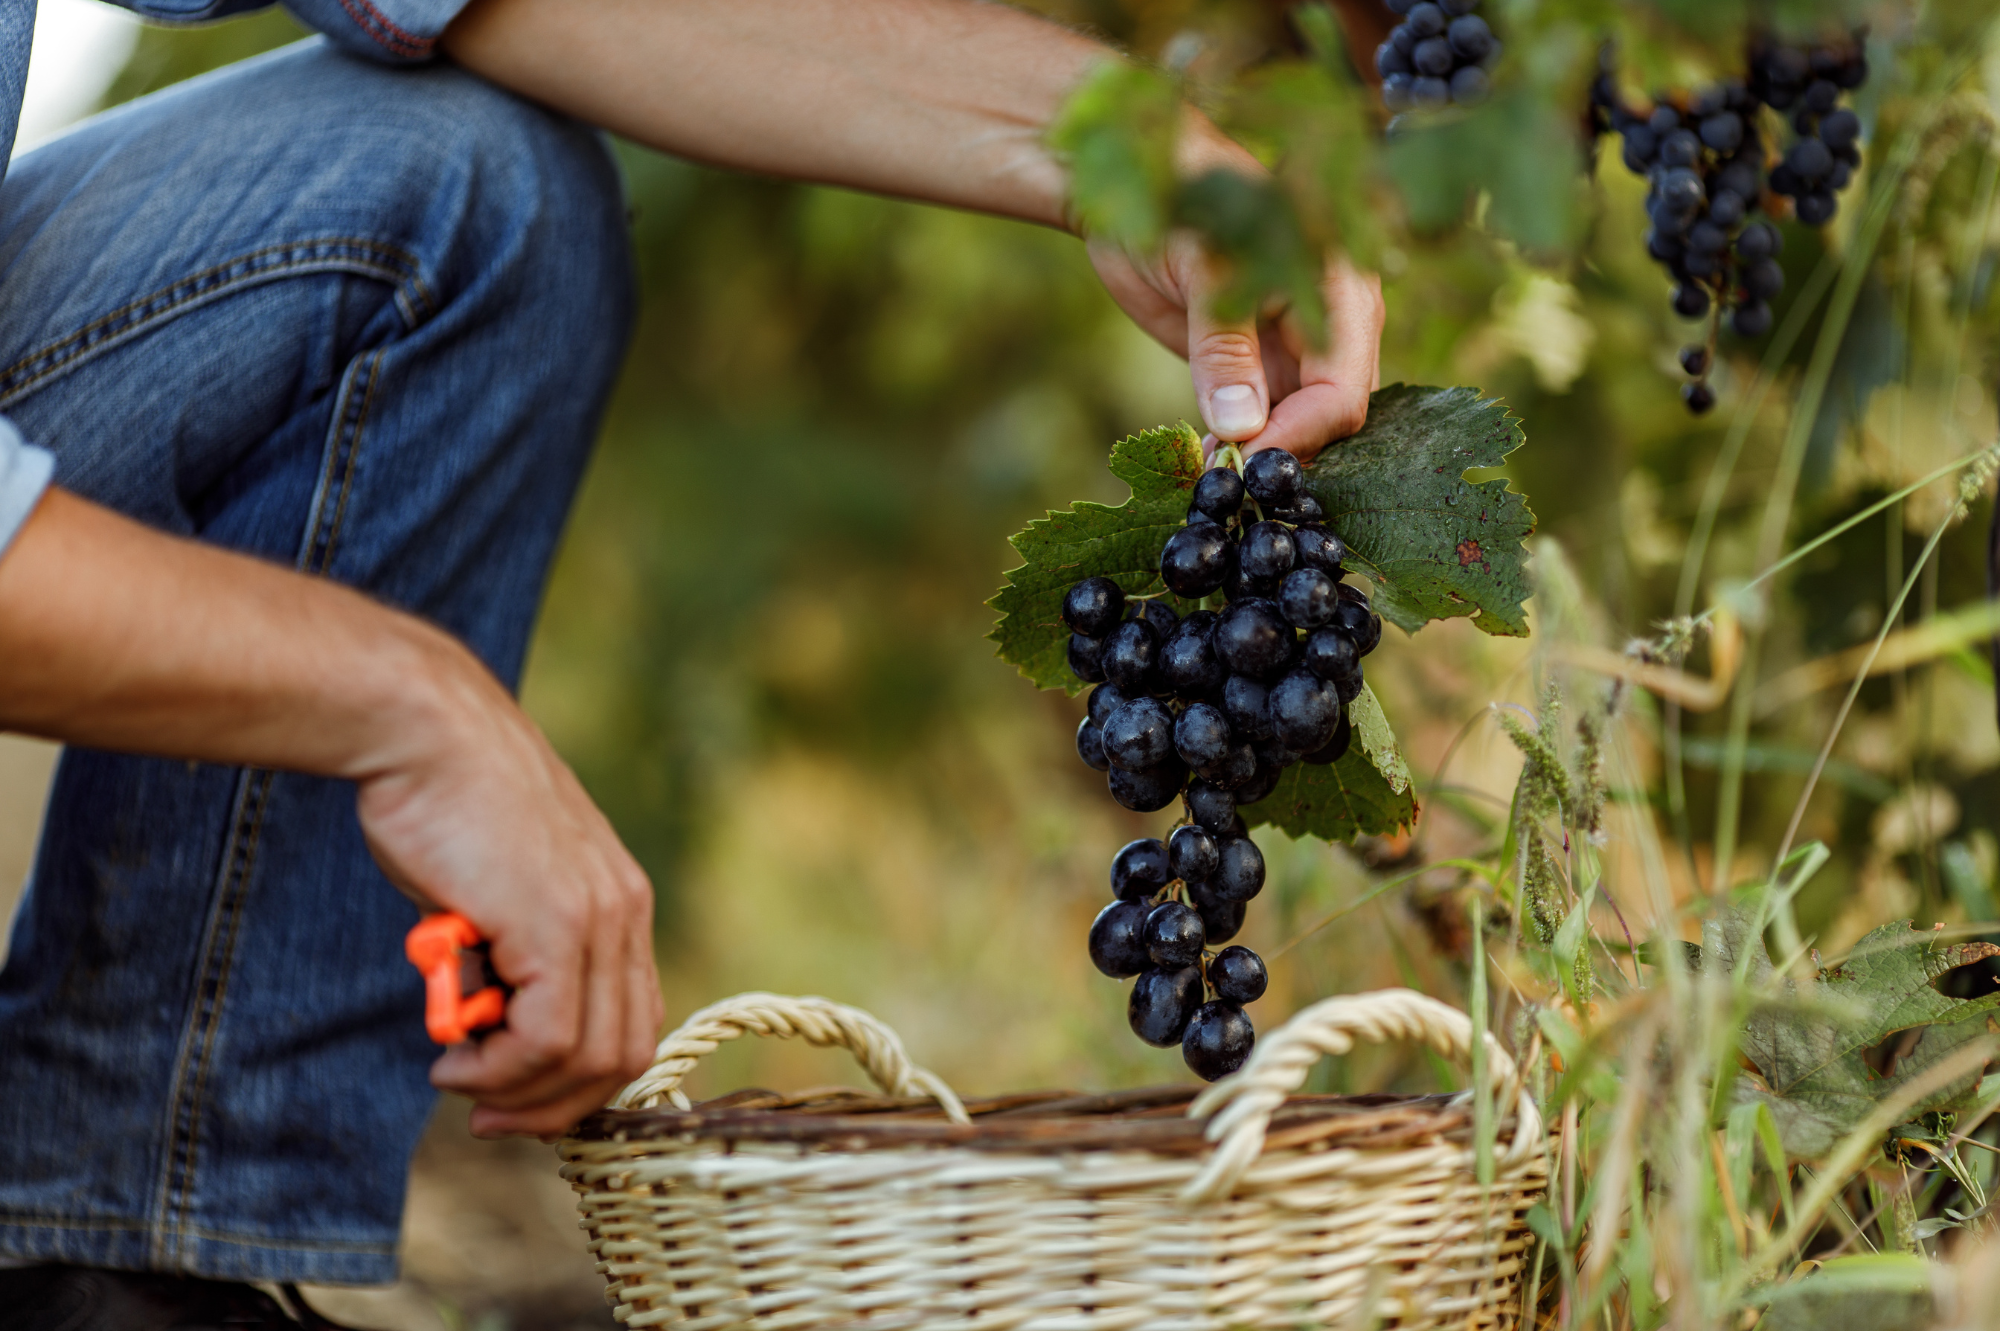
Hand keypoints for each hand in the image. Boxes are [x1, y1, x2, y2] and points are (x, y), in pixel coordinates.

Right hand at [354, 646, 662, 1137]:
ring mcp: (597, 917)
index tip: (514, 1099)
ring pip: (591, 1055)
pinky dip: (502, 1070)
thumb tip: (488, 1025)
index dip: (579, 1079)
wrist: (423, 733)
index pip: (632, 1020)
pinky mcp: (556, 923)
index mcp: (619, 902)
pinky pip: (550, 1037)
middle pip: (625, 1052)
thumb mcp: (494, 892)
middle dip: (557, 1107)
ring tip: (460, 1082)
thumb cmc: (440, 807)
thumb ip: (510, 953)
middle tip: (489, 1118)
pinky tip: (455, 1063)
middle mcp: (624, 911)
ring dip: (521, 1093)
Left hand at [1085, 134, 1384, 463]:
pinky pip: (1268, 418)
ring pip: (1302, 424)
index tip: (1243, 467)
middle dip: (1284, 454)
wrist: (1135, 177)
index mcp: (1341, 288)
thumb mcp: (1201, 270)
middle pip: (1332, 416)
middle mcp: (1334, 321)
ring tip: (1210, 475)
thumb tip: (1241, 427)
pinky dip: (1242, 444)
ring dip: (1262, 456)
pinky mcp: (1262, 362)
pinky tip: (1205, 459)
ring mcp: (1300, 344)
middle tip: (1223, 482)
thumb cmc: (1178, 197)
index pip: (1341, 391)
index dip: (1298, 437)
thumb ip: (1223, 347)